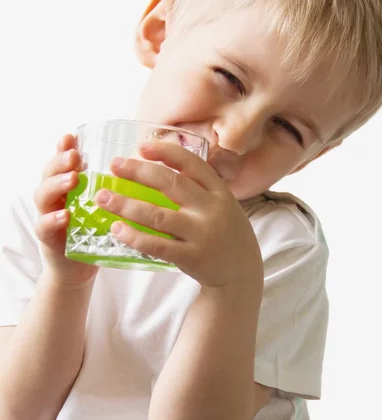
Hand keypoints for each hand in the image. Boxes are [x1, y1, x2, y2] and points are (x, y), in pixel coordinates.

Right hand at [33, 134, 98, 286]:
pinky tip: (65, 215)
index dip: (65, 148)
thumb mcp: (104, 207)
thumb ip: (113, 189)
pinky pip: (45, 226)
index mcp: (69, 187)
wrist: (79, 269)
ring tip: (72, 178)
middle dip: (61, 161)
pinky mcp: (49, 239)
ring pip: (44, 195)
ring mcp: (48, 216)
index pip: (64, 162)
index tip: (72, 136)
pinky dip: (54, 219)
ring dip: (57, 184)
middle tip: (74, 155)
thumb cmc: (96, 233)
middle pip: (50, 173)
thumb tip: (144, 168)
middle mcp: (56, 197)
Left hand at [94, 141, 263, 290]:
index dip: (165, 151)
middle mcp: (212, 209)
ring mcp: (202, 234)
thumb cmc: (226, 234)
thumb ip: (198, 189)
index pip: (192, 163)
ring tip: (102, 197)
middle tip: (114, 165)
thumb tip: (156, 169)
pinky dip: (134, 236)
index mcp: (219, 191)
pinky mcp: (191, 257)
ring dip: (126, 204)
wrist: (241, 273)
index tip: (140, 146)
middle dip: (138, 171)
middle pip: (170, 183)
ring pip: (157, 215)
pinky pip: (157, 245)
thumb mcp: (223, 205)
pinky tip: (117, 229)